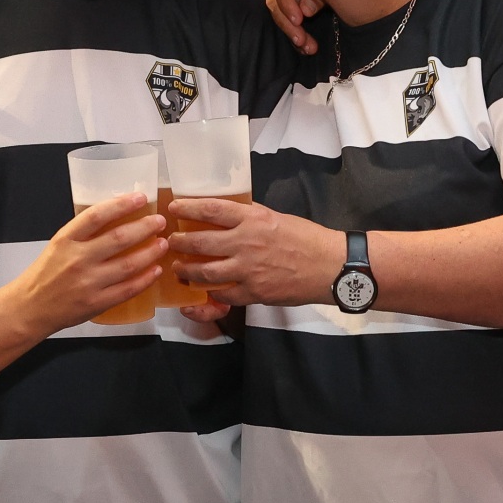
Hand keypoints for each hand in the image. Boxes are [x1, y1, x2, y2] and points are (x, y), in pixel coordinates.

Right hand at [11, 194, 165, 333]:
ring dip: (150, 253)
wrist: (29, 308)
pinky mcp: (96, 303)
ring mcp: (88, 283)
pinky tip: (155, 270)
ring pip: (128, 264)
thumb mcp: (58, 245)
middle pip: (118, 238)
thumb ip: (84, 234)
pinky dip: (145, 279)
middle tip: (159, 221)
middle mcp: (77, 259)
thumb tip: (117, 216)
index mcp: (65, 240)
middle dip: (144, 227)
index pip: (96, 216)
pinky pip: (127, 289)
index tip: (140, 198)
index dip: (121, 204)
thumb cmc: (45, 274)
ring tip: (162, 243)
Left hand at [165, 197, 339, 306]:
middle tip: (171, 242)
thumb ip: (251, 217)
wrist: (330, 267)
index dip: (188, 208)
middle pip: (201, 242)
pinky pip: (224, 294)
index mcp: (254, 219)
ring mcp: (248, 270)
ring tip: (179, 269)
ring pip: (205, 272)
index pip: (211, 210)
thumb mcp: (277, 217)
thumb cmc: (307, 239)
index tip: (174, 207)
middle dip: (180, 243)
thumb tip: (228, 214)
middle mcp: (246, 243)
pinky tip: (205, 290)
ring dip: (188, 271)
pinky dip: (212, 293)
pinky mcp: (254, 293)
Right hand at [265, 0, 323, 54]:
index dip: (287, 3)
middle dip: (287, 25)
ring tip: (308, 48)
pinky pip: (287, 21)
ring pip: (280, 14)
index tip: (298, 20)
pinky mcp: (290, 6)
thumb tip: (305, 10)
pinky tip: (306, 47)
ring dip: (292, 33)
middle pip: (276, 2)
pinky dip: (296, 35)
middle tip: (301, 41)